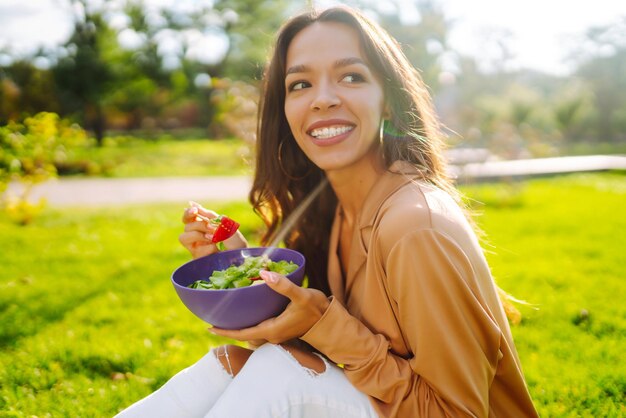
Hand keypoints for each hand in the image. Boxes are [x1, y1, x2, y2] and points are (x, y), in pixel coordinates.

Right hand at [178, 201, 246, 258]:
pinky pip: (194, 248)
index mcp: (204, 226)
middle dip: (199, 225)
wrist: (241, 257)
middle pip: (186, 225)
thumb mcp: (224, 224)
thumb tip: (191, 203)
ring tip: (214, 239)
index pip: (189, 217)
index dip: (188, 213)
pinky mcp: (198, 258)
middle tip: (212, 228)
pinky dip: (206, 246)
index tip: (195, 210)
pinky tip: (216, 249)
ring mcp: (197, 247)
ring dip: (200, 235)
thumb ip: (209, 215)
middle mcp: (198, 236)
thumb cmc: (235, 241)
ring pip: (184, 236)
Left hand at [210, 270, 329, 343]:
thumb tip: (264, 273)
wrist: (331, 320)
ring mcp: (278, 333)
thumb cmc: (317, 309)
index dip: (225, 331)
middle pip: (245, 334)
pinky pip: (260, 326)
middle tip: (214, 316)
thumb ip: (283, 285)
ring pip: (253, 330)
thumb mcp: (300, 295)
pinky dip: (251, 320)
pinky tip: (247, 310)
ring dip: (240, 324)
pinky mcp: (282, 328)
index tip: (209, 327)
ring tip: (226, 313)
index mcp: (272, 330)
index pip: (243, 334)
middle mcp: (273, 335)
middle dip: (229, 328)